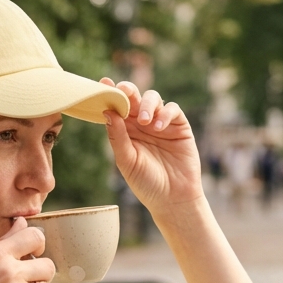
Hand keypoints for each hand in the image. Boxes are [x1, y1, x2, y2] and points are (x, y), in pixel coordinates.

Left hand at [100, 79, 201, 214]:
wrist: (172, 199)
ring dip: (148, 105)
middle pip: (134, 98)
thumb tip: (108, 111)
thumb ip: (118, 137)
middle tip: (123, 91)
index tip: (103, 84)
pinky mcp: (179, 126)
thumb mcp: (127, 161)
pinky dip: (165, 114)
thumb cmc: (146, 183)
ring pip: (153, 99)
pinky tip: (158, 127)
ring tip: (146, 122)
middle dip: (128, 91)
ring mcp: (161, 123)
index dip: (109, 94)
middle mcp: (142, 123)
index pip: (116, 107)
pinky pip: (172, 110)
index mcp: (125, 130)